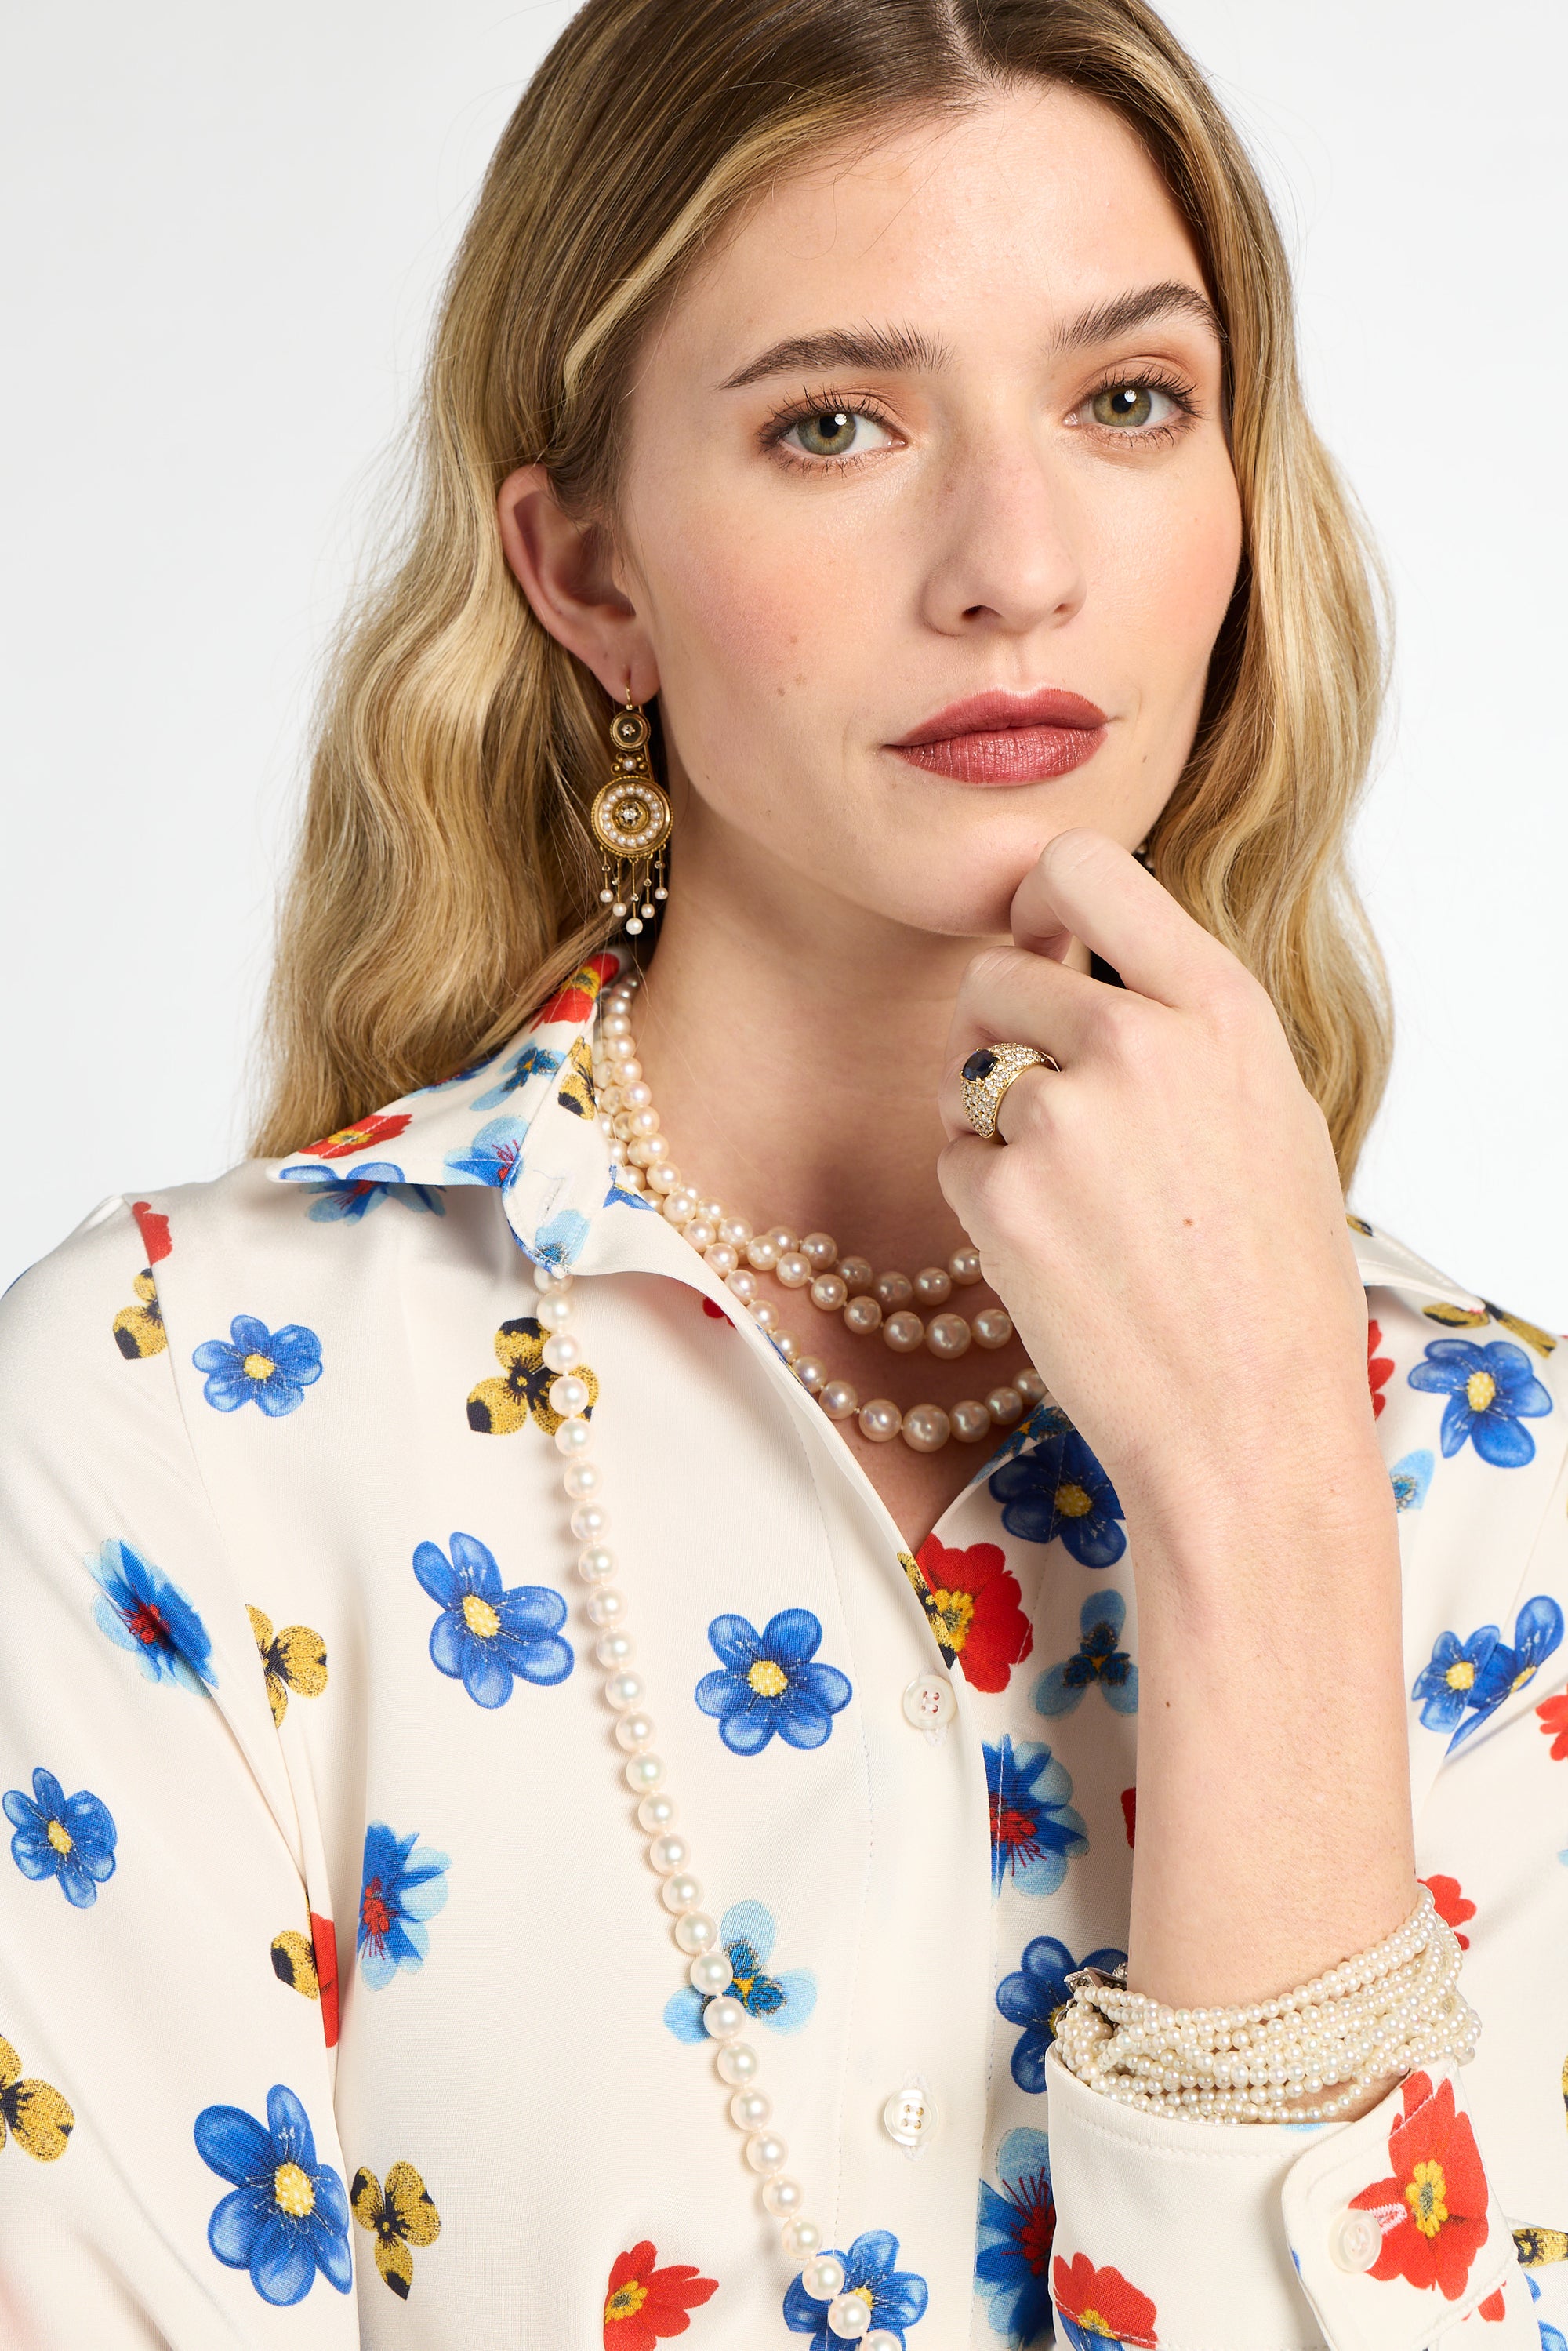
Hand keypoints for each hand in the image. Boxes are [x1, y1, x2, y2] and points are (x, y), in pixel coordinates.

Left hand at [936, 825, 1373, 1545]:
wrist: (1250, 1423)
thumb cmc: (1272, 1279)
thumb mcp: (1269, 1110)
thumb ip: (1181, 1020)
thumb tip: (1087, 955)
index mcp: (1220, 1007)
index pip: (1084, 867)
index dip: (1039, 899)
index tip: (1039, 939)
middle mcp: (1139, 1042)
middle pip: (996, 973)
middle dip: (1002, 1035)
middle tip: (1057, 1117)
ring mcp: (1063, 1118)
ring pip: (965, 1072)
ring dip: (991, 1123)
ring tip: (1079, 1202)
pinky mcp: (1002, 1196)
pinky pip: (953, 1160)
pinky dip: (985, 1202)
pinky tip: (1057, 1254)